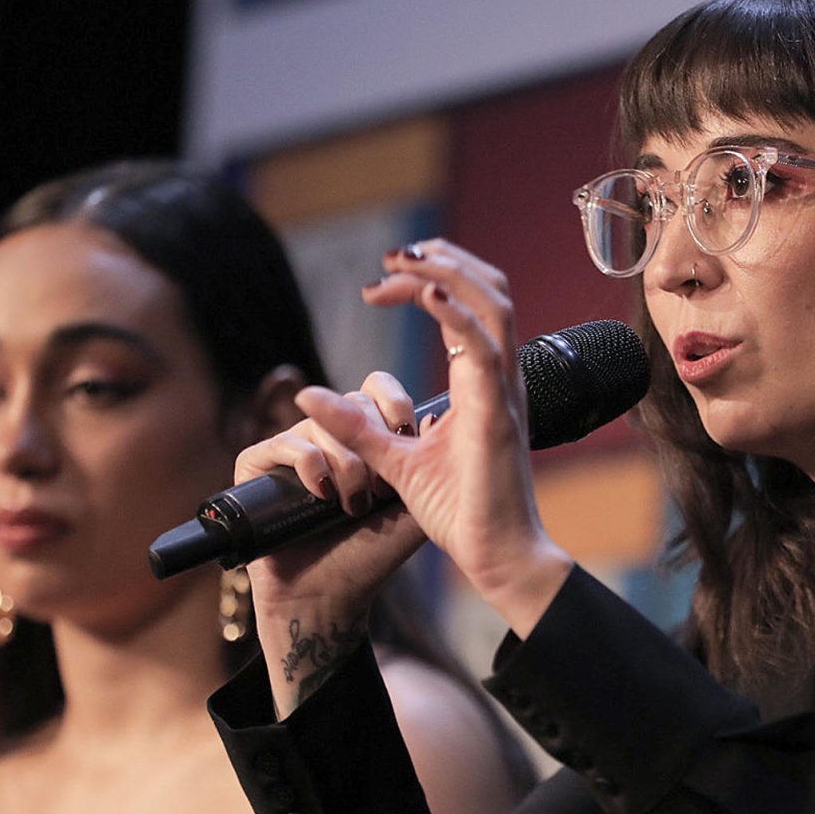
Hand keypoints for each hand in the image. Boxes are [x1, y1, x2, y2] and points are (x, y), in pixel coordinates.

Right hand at [234, 374, 427, 717]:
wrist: (330, 597)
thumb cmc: (372, 555)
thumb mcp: (415, 510)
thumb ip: (431, 470)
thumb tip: (436, 418)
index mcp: (363, 439)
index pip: (375, 390)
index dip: (392, 401)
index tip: (408, 431)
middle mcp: (325, 438)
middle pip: (349, 402)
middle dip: (372, 442)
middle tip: (381, 486)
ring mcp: (290, 450)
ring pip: (319, 424)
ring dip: (345, 465)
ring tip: (354, 505)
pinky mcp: (256, 467)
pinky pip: (282, 442)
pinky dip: (308, 463)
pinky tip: (322, 493)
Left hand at [291, 240, 573, 635]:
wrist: (496, 556)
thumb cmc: (462, 511)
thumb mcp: (394, 461)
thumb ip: (358, 426)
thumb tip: (310, 396)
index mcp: (482, 384)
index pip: (469, 306)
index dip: (430, 281)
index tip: (380, 284)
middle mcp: (500, 379)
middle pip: (489, 289)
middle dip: (443, 260)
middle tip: (393, 257)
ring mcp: (504, 393)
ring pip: (494, 304)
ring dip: (449, 273)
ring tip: (405, 263)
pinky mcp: (498, 416)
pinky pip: (485, 351)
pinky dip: (459, 314)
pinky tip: (427, 296)